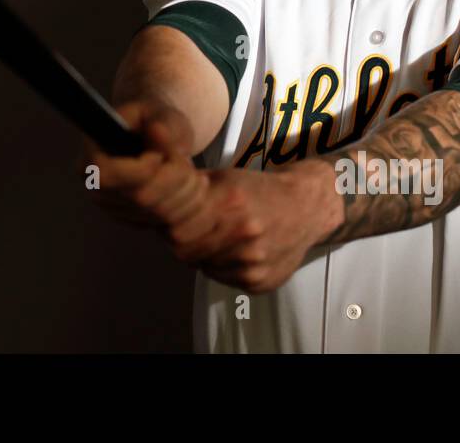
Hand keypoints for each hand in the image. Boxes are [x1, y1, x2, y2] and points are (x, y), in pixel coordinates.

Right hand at [85, 99, 209, 229]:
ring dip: (188, 193)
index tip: (159, 155)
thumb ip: (161, 122)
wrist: (156, 136)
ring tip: (195, 173)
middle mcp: (97, 188)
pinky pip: (167, 225)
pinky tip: (192, 188)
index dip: (142, 168)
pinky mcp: (135, 222)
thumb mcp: (160, 112)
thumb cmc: (154, 119)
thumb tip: (157, 131)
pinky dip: (189, 207)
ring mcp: (115, 209)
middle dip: (175, 179)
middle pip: (140, 198)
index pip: (108, 175)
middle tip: (186, 162)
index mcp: (92, 156)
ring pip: (159, 214)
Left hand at [169, 160, 341, 293]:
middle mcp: (242, 236)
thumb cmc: (259, 189)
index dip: (168, 225)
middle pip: (186, 250)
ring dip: (200, 253)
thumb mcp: (224, 178)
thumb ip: (190, 188)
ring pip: (203, 266)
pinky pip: (222, 278)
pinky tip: (230, 250)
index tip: (170, 218)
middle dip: (181, 240)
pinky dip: (219, 266)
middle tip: (190, 229)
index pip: (175, 229)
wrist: (306, 208)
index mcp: (230, 204)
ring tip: (213, 237)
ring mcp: (252, 263)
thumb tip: (153, 192)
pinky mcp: (259, 282)